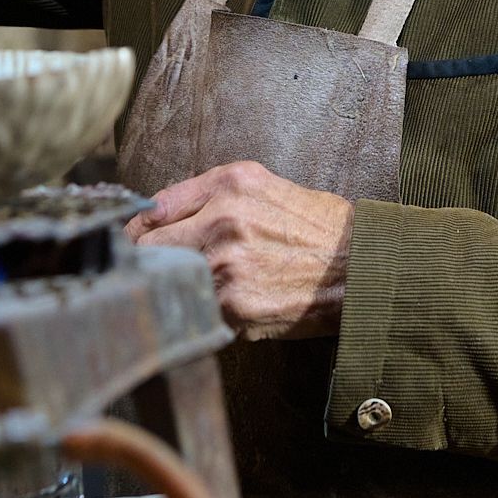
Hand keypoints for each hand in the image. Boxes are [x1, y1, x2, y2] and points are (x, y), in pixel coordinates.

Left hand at [126, 160, 353, 340]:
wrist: (363, 269)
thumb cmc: (317, 227)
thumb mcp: (263, 186)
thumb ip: (205, 193)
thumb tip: (152, 213)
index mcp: (228, 186)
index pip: (152, 209)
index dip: (138, 229)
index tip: (135, 241)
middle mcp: (223, 222)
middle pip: (148, 248)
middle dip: (148, 260)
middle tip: (155, 270)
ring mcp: (226, 268)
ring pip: (170, 282)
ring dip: (178, 288)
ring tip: (204, 288)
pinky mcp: (236, 308)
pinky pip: (199, 310)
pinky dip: (207, 311)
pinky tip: (231, 304)